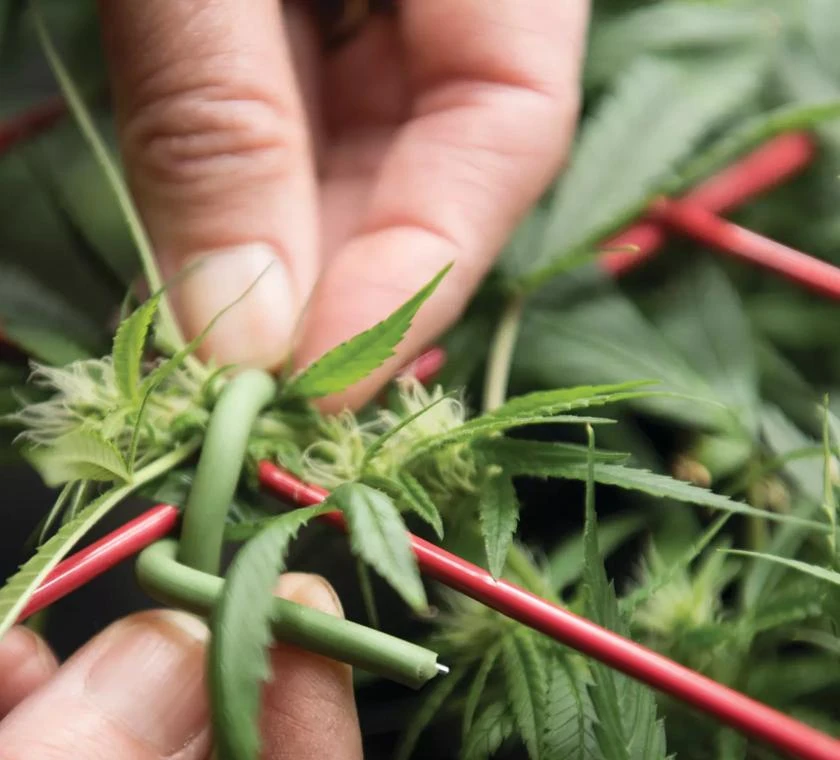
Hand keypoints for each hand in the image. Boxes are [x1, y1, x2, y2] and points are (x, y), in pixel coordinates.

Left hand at [97, 0, 588, 408]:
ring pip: (364, 159)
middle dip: (333, 290)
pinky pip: (303, 124)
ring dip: (281, 261)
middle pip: (434, 169)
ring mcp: (387, 6)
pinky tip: (196, 261)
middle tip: (245, 388)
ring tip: (208, 341)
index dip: (420, 275)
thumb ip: (223, 120)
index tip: (321, 383)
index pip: (511, 127)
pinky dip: (243, 198)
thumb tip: (246, 336)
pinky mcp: (316, 22)